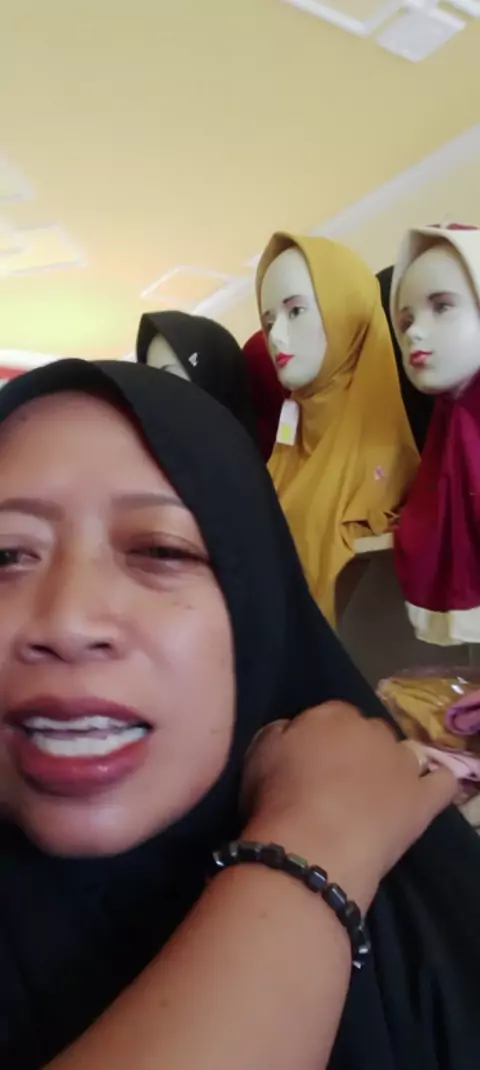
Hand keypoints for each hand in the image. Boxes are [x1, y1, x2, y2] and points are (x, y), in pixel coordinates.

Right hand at [241, 703, 455, 910]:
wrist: (311, 845)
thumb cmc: (276, 798)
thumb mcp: (258, 752)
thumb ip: (280, 732)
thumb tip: (294, 732)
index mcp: (332, 715)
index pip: (332, 716)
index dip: (322, 740)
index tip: (310, 763)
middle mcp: (372, 731)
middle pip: (369, 733)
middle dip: (357, 751)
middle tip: (337, 783)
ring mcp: (403, 763)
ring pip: (404, 753)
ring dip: (392, 767)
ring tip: (375, 795)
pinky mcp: (423, 799)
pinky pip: (443, 781)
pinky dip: (436, 783)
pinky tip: (425, 792)